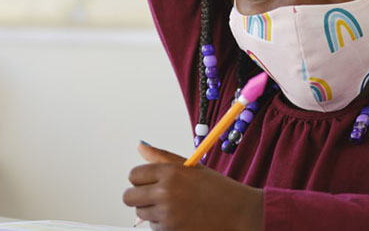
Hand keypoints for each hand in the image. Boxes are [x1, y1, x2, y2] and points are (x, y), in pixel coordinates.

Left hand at [124, 142, 263, 230]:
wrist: (239, 214)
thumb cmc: (217, 189)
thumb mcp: (191, 168)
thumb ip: (162, 157)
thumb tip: (140, 146)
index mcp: (170, 172)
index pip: (134, 175)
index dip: (141, 179)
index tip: (150, 182)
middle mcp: (165, 193)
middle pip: (129, 197)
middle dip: (138, 197)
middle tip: (154, 197)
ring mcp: (167, 215)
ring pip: (141, 214)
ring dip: (152, 212)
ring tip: (175, 207)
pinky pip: (154, 228)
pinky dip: (163, 226)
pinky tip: (181, 219)